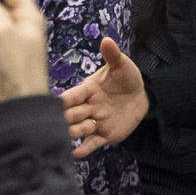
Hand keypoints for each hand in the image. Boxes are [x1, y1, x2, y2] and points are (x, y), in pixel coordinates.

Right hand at [61, 38, 147, 157]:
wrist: (142, 96)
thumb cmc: (128, 78)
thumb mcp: (122, 65)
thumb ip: (113, 55)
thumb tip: (107, 40)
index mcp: (87, 90)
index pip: (71, 96)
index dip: (62, 101)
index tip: (53, 105)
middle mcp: (86, 107)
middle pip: (70, 115)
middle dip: (66, 119)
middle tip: (62, 122)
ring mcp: (94, 122)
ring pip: (77, 130)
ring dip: (76, 132)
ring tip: (85, 129)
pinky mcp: (104, 135)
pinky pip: (91, 143)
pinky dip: (84, 149)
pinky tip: (76, 153)